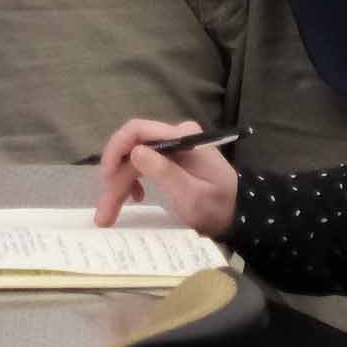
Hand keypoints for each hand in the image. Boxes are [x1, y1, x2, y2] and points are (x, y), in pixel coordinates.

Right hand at [93, 117, 239, 237]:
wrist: (241, 216)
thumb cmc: (219, 207)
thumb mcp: (192, 196)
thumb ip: (165, 173)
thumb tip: (135, 152)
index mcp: (183, 138)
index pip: (138, 130)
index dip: (115, 150)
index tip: (105, 176)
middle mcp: (176, 136)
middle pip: (133, 150)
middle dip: (116, 181)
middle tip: (105, 213)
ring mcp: (174, 147)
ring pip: (134, 160)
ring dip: (120, 185)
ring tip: (111, 213)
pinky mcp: (172, 159)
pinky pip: (143, 165)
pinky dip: (133, 182)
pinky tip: (135, 198)